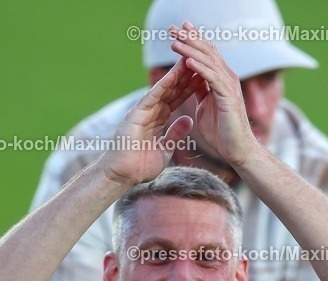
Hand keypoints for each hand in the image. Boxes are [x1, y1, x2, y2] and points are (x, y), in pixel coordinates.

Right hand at [100, 57, 197, 186]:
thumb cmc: (140, 166)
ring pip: (164, 89)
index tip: (204, 75)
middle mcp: (151, 111)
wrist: (123, 175)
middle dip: (186, 75)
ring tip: (189, 58)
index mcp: (158, 118)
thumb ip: (176, 133)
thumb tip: (190, 121)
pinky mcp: (136, 113)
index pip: (177, 98)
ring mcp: (143, 110)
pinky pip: (153, 96)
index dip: (190, 87)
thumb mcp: (165, 148)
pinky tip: (174, 74)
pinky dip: (164, 85)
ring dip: (177, 74)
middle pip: (172, 89)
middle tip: (200, 58)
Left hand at [168, 21, 256, 167]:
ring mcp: (228, 86)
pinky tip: (187, 60)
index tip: (177, 31)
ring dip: (190, 50)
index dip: (192, 41)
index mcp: (220, 80)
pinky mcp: (228, 96)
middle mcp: (227, 78)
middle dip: (189, 38)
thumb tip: (192, 83)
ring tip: (174, 41)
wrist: (237, 151)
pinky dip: (199, 68)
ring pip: (208, 62)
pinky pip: (212, 78)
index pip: (205, 54)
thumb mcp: (205, 108)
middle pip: (206, 52)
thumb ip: (200, 93)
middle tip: (172, 27)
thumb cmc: (222, 134)